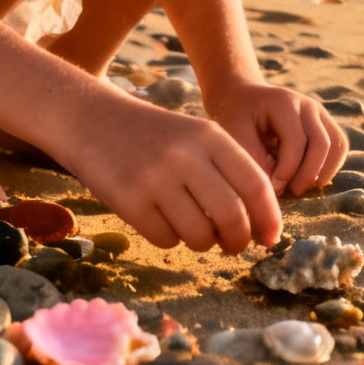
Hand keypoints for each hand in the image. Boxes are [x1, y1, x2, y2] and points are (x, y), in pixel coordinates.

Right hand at [54, 91, 281, 253]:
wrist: (92, 119)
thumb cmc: (154, 136)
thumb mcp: (195, 137)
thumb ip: (227, 173)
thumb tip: (258, 227)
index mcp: (210, 136)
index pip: (255, 185)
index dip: (269, 218)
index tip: (271, 238)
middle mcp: (186, 155)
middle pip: (232, 216)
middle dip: (238, 240)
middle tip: (233, 245)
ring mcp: (156, 178)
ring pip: (200, 235)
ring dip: (202, 242)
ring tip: (193, 228)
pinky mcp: (129, 200)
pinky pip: (166, 239)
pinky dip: (169, 238)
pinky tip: (160, 220)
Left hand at [206, 81, 349, 196]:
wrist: (242, 97)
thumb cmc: (235, 116)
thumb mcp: (234, 132)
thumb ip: (252, 156)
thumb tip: (274, 185)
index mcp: (284, 102)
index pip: (296, 141)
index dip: (287, 171)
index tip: (271, 190)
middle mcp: (307, 105)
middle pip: (322, 144)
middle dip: (308, 175)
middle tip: (290, 193)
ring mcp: (320, 113)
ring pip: (337, 146)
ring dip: (323, 172)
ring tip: (300, 187)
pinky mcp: (325, 123)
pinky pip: (339, 146)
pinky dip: (329, 166)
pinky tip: (308, 179)